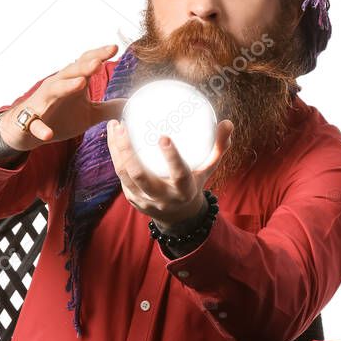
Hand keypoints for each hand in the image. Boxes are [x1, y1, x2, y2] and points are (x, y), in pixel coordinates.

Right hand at [0, 44, 126, 151]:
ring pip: (54, 90)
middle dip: (85, 66)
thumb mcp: (89, 115)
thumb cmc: (60, 116)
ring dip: (66, 86)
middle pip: (71, 73)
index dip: (98, 55)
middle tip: (99, 61)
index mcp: (72, 83)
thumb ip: (109, 108)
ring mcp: (43, 102)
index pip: (86, 64)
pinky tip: (47, 134)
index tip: (115, 48)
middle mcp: (57, 87)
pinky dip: (41, 128)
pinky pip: (36, 124)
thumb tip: (132, 105)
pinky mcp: (32, 121)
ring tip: (81, 83)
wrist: (27, 130)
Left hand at [106, 116, 233, 226]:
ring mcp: (144, 200)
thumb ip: (218, 147)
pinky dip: (115, 154)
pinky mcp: (131, 198)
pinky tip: (113, 134)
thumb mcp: (208, 169)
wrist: (177, 217)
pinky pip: (119, 174)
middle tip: (123, 125)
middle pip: (140, 175)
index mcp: (184, 191)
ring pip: (124, 174)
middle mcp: (162, 198)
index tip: (163, 137)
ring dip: (116, 149)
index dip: (172, 158)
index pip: (179, 175)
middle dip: (128, 150)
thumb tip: (227, 123)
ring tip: (114, 125)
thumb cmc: (193, 183)